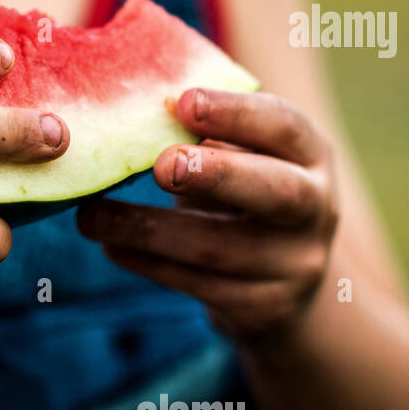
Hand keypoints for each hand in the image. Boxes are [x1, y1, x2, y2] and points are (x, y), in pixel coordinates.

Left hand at [76, 88, 337, 339]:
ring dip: (149, 231)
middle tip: (162, 166)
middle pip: (276, 192)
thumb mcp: (243, 155)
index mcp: (310, 155)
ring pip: (221, 248)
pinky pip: (199, 284)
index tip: (184, 102)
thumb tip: (139, 107)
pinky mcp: (263, 306)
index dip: (236, 113)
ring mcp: (294, 264)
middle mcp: (316, 208)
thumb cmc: (246, 191)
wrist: (285, 278)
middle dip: (217, 176)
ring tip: (92, 216)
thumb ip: (206, 133)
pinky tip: (111, 245)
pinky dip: (148, 263)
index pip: (284, 127)